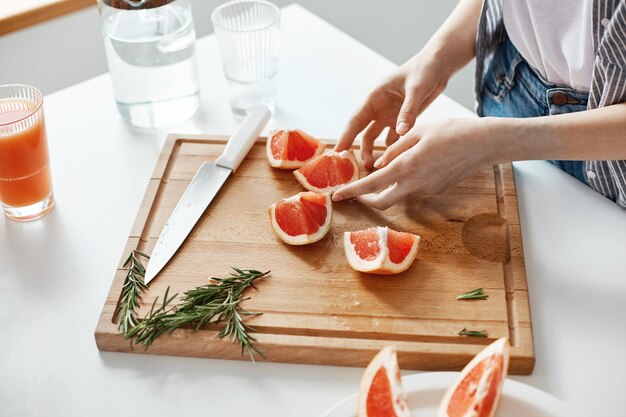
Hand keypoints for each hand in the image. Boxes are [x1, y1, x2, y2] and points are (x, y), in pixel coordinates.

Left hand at [332, 118, 500, 209]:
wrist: (485, 144)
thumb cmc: (452, 132)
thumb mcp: (418, 133)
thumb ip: (395, 150)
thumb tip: (378, 165)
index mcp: (406, 167)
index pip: (371, 186)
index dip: (351, 192)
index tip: (337, 196)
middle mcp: (414, 185)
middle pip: (382, 202)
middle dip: (366, 200)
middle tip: (355, 192)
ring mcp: (426, 190)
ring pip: (398, 194)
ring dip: (387, 188)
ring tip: (387, 166)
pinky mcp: (436, 190)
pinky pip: (414, 188)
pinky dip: (406, 181)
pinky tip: (415, 163)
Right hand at [334, 49, 451, 168]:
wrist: (437, 66)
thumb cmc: (424, 70)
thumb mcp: (416, 89)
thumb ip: (408, 111)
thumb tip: (400, 132)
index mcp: (375, 96)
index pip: (356, 120)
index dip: (346, 136)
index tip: (337, 151)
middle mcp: (378, 107)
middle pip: (362, 131)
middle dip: (358, 148)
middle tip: (355, 166)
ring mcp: (388, 114)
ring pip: (375, 136)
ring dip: (373, 151)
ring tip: (374, 166)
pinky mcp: (401, 119)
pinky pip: (393, 137)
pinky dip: (391, 149)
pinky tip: (392, 161)